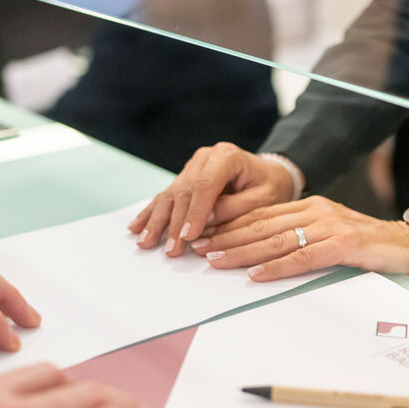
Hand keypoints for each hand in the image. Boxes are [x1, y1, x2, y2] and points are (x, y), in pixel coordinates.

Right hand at [127, 142, 295, 256]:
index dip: (195, 212)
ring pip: (171, 194)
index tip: (188, 236)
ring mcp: (193, 166)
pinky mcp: (186, 177)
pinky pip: (167, 196)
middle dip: (175, 223)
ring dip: (157, 220)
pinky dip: (152, 213)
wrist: (270, 173)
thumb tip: (205, 223)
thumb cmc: (271, 186)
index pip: (206, 185)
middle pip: (184, 191)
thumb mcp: (264, 199)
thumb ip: (235, 209)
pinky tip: (137, 227)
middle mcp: (206, 157)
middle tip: (171, 250)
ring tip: (145, 242)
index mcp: (227, 156)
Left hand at [194, 196, 408, 281]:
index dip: (229, 225)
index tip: (203, 235)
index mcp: (310, 207)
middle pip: (261, 225)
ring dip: (242, 252)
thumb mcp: (331, 236)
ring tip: (215, 260)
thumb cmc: (370, 247)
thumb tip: (262, 257)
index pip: (261, 215)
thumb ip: (302, 240)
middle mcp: (316, 211)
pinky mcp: (344, 244)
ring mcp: (330, 226)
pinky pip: (303, 258)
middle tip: (197, 248)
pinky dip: (276, 268)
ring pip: (276, 240)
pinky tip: (256, 275)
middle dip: (226, 237)